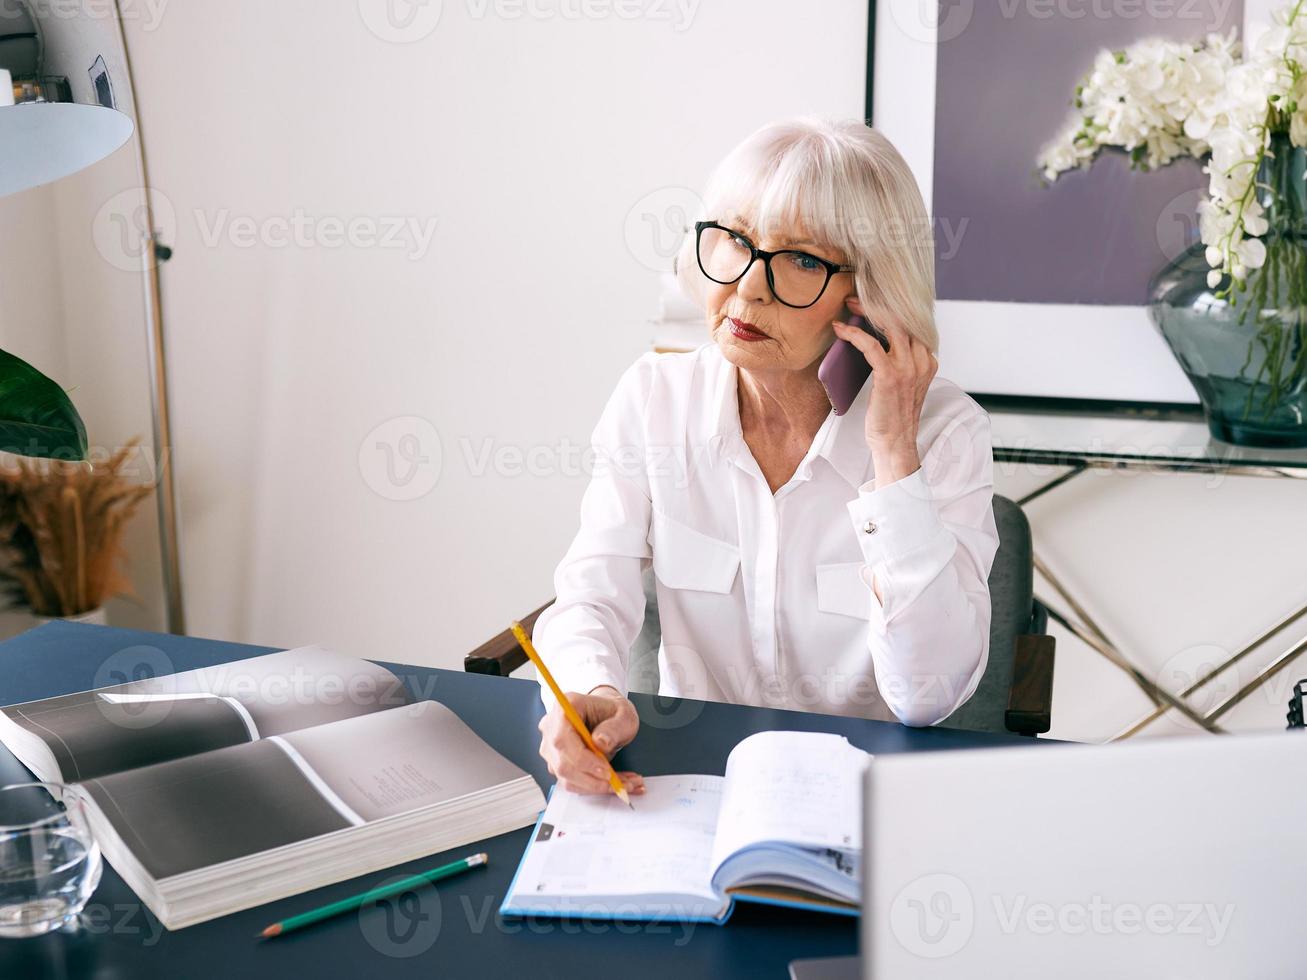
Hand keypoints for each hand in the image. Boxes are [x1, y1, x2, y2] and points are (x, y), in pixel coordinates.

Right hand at [537, 685, 644, 795]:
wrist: (608, 715)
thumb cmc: (613, 712)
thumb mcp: (624, 716)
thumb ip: (614, 728)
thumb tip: (601, 743)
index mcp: (565, 707)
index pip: (562, 739)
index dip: (582, 759)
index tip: (605, 770)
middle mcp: (552, 727)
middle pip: (562, 763)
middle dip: (592, 779)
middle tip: (619, 783)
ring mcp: (551, 747)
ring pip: (567, 777)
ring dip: (596, 786)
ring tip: (625, 784)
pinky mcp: (557, 763)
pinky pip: (571, 781)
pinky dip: (594, 787)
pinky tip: (615, 784)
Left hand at [831, 295, 936, 483]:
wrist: (895, 444)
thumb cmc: (892, 416)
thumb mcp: (903, 384)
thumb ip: (900, 362)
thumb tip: (875, 340)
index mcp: (928, 361)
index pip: (913, 323)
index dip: (893, 308)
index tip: (873, 299)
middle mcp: (922, 361)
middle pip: (903, 318)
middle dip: (878, 303)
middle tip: (856, 297)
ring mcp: (908, 368)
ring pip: (890, 325)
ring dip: (865, 311)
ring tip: (848, 306)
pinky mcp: (890, 376)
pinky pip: (871, 345)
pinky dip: (854, 333)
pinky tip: (840, 329)